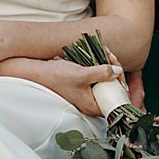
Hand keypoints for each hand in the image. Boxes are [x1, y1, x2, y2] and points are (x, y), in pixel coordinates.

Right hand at [0, 57, 124, 116]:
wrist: (37, 71)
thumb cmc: (56, 76)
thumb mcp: (81, 74)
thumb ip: (102, 73)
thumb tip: (118, 71)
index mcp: (92, 106)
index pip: (116, 100)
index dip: (121, 84)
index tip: (118, 69)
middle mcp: (91, 102)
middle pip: (113, 89)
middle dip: (115, 71)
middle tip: (111, 56)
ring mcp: (87, 94)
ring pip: (107, 81)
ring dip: (109, 66)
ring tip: (106, 52)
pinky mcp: (83, 86)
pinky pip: (98, 77)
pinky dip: (101, 66)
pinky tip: (101, 54)